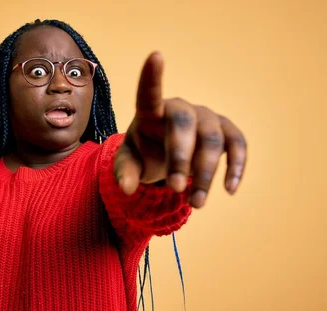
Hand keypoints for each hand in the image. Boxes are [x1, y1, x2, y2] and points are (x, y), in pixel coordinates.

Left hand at [114, 52, 246, 207]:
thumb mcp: (129, 163)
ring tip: (195, 204)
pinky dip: (236, 167)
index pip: (149, 92)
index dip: (152, 76)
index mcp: (150, 112)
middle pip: (184, 124)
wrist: (166, 157)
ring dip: (205, 173)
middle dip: (181, 158)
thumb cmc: (144, 153)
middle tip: (173, 188)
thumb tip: (126, 188)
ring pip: (212, 139)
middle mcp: (180, 109)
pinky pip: (237, 144)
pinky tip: (229, 190)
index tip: (156, 55)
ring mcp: (206, 117)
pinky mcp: (226, 132)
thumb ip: (124, 173)